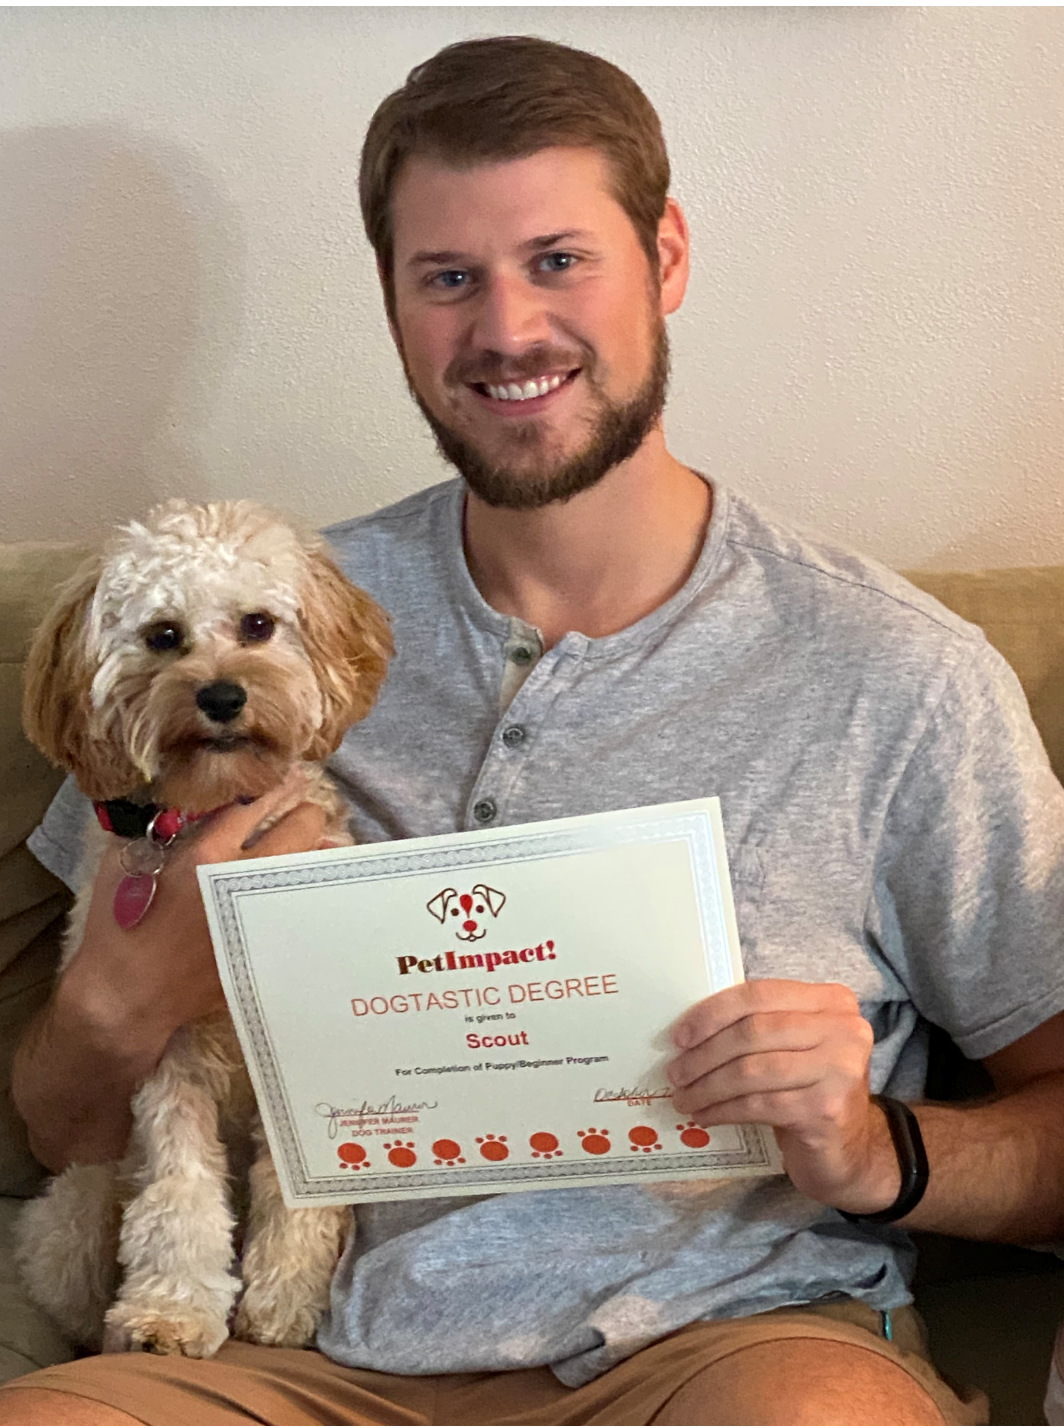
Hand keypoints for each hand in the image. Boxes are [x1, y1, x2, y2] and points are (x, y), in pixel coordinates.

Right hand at [66, 772, 330, 1054]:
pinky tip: (320, 882)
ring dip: (319, 848)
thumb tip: (186, 802)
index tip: (287, 775)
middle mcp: (241, 880)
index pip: (255, 803)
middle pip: (299, 828)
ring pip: (312, 866)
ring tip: (326, 839)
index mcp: (205, 854)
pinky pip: (306, 907)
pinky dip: (315, 891)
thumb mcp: (126, 862)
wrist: (128, 996)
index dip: (275, 784)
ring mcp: (262, 913)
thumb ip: (160, 827)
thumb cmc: (119, 926)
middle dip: (305, 813)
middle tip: (305, 808)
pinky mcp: (268, 943)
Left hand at [667, 979, 899, 1211]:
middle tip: (676, 1073)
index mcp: (833, 1001)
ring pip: (752, 1070)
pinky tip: (705, 1115)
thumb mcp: (793, 1047)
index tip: (680, 1036)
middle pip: (754, 1032)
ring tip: (684, 1098)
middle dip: (705, 1054)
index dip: (714, 1012)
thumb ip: (760, 1026)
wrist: (849, 1150)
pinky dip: (724, 1109)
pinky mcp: (826, 1110)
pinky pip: (758, 1104)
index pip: (760, 994)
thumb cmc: (809, 1089)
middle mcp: (845, 1030)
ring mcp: (840, 1070)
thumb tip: (689, 1028)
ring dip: (708, 1086)